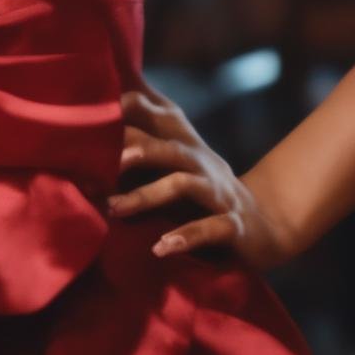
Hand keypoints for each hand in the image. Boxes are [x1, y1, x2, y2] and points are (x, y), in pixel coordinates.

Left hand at [109, 82, 298, 271]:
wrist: (268, 224)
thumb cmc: (203, 196)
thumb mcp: (173, 169)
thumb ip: (140, 153)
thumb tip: (86, 140)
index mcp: (187, 146)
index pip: (162, 115)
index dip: (134, 106)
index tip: (96, 109)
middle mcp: (202, 163)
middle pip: (168, 147)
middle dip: (136, 149)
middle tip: (98, 159)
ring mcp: (219, 193)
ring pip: (183, 185)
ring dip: (145, 196)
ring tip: (113, 208)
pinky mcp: (234, 225)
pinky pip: (211, 228)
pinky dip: (186, 237)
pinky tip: (161, 247)